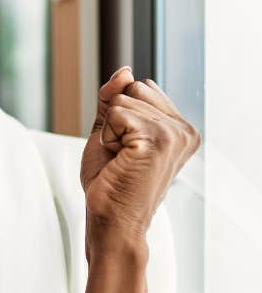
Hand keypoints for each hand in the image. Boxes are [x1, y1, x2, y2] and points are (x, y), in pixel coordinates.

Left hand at [80, 66, 201, 244]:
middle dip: (114, 119)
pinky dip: (108, 136)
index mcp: (179, 128)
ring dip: (110, 131)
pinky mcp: (158, 140)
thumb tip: (124, 70)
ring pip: (122, 99)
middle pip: (132, 88)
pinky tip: (120, 161)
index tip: (125, 148)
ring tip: (121, 160)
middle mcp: (184, 129)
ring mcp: (174, 134)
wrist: (112, 221)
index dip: (119, 115)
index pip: (140, 87)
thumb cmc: (110, 184)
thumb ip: (114, 100)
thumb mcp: (108, 132)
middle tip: (121, 156)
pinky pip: (116, 113)